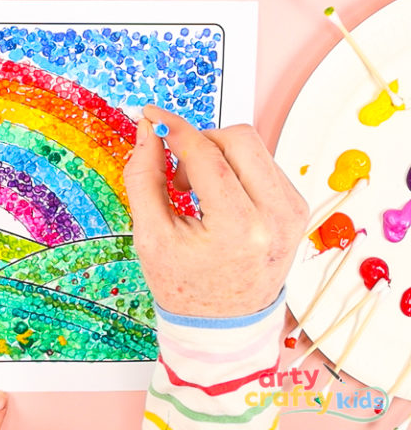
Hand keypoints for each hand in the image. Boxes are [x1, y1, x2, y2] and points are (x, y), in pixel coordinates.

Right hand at [122, 105, 309, 317]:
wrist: (223, 326)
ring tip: (197, 191)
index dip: (174, 129)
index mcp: (238, 228)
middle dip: (201, 142)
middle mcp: (275, 217)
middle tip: (179, 174)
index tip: (151, 116)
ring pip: (253, 147)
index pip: (206, 154)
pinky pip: (264, 164)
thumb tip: (150, 131)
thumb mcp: (150, 236)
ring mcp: (292, 212)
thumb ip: (144, 178)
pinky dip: (235, 169)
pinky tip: (217, 198)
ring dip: (218, 155)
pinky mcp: (297, 209)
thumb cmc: (184, 285)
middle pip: (239, 138)